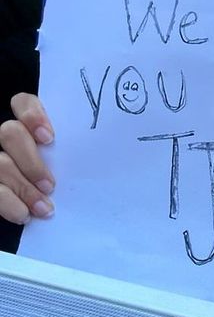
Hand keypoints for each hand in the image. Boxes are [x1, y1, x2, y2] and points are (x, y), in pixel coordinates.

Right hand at [0, 94, 55, 223]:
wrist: (37, 207)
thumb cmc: (62, 176)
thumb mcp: (66, 159)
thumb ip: (68, 152)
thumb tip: (101, 157)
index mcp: (28, 123)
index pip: (22, 102)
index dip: (32, 115)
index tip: (49, 138)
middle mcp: (6, 135)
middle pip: (10, 133)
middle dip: (31, 161)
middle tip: (50, 185)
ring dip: (24, 189)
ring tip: (44, 208)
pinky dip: (9, 204)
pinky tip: (24, 214)